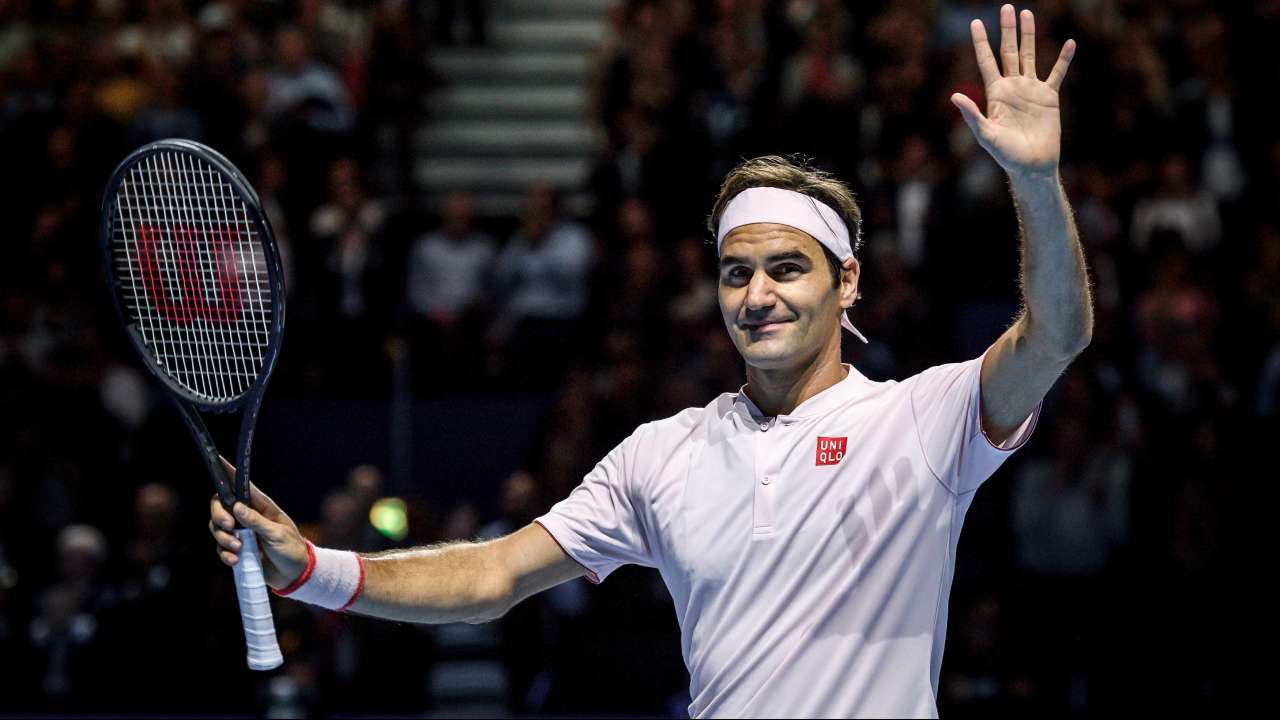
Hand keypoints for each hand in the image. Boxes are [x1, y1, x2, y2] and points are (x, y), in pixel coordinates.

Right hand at [208, 457, 307, 588]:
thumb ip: (256, 522)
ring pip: (217, 528)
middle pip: (220, 506)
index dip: (229, 473)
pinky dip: (224, 554)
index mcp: (261, 506)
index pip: (241, 486)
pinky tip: (236, 561)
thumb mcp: (277, 534)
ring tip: (239, 549)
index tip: (218, 459)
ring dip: (223, 538)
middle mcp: (248, 516)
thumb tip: (236, 506)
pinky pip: (221, 548)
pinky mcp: (237, 550)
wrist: (294, 574)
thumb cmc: (291, 549)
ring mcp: (241, 533)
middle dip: (218, 515)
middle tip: (229, 526)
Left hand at [950, 4, 1075, 180]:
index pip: (986, 61)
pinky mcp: (1049, 97)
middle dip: (1007, 30)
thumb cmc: (1006, 154)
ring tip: (1027, 14)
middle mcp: (1012, 87)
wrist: (1032, 165)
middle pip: (1008, 51)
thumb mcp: (986, 134)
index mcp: (995, 93)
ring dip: (1029, 36)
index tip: (976, 22)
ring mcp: (1031, 90)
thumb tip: (953, 96)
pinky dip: (1063, 59)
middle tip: (1007, 7)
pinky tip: (1069, 43)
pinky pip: (1057, 74)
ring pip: (1030, 56)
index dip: (981, 42)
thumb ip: (971, 115)